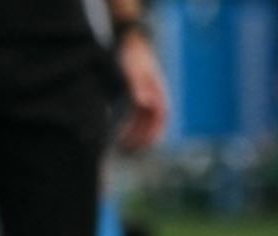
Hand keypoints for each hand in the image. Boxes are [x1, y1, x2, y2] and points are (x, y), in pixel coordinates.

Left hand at [115, 35, 166, 151]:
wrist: (127, 41)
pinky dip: (128, 125)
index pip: (160, 117)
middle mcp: (153, 95)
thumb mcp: (134, 70)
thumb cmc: (132, 55)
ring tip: (122, 146)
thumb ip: (140, 86)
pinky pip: (134, 115)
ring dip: (135, 133)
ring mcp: (144, 95)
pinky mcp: (134, 95)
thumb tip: (146, 103)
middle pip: (151, 122)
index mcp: (157, 91)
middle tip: (128, 151)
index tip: (142, 146)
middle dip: (142, 137)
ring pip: (142, 120)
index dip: (153, 133)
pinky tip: (117, 133)